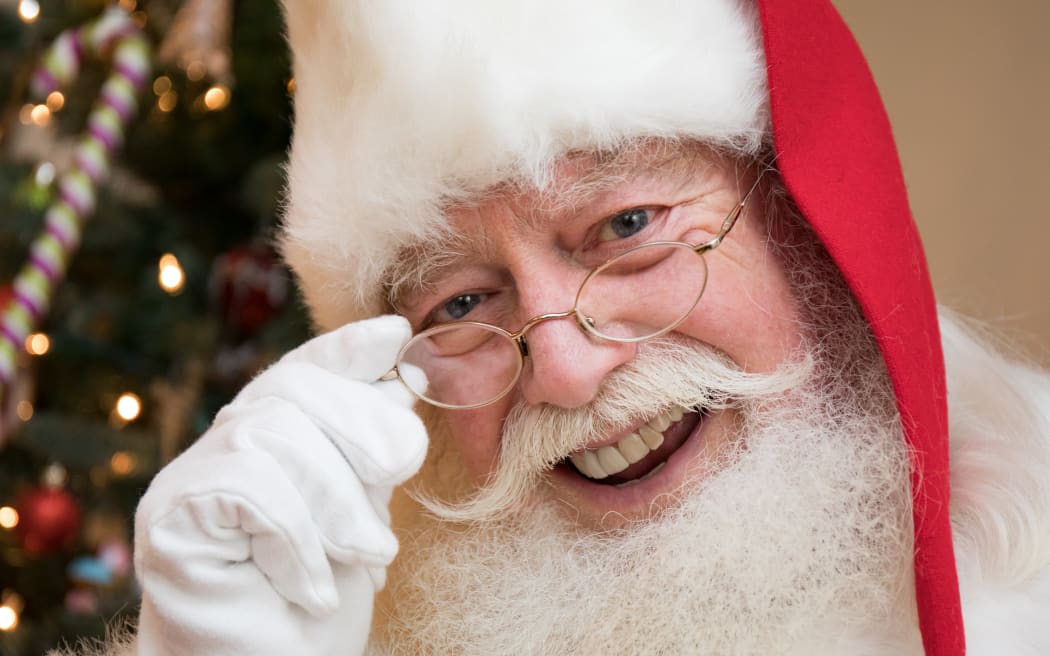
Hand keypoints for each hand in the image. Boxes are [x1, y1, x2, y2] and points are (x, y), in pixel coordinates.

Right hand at [133, 315, 426, 655]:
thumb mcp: (364, 511)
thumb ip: (372, 448)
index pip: (303, 372)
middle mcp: (225, 446)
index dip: (347, 351)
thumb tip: (403, 375)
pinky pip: (248, 485)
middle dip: (361, 431)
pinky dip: (295, 536)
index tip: (397, 337)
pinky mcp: (169, 514)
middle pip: (293, 391)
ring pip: (274, 435)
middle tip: (399, 482)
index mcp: (272, 438)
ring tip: (365, 558)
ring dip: (337, 503)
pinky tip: (309, 586)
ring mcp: (190, 476)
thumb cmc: (318, 603)